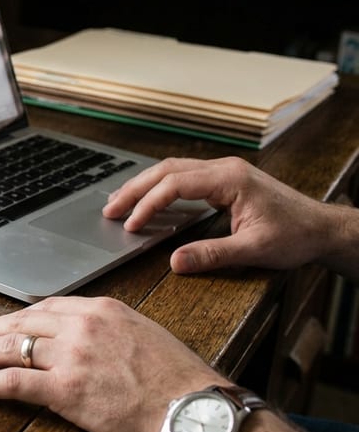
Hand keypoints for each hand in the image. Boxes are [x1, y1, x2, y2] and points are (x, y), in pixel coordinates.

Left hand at [0, 296, 224, 431]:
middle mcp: (81, 326)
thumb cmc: (176, 379)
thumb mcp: (142, 334)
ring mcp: (70, 356)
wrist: (191, 408)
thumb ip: (107, 330)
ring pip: (10, 349)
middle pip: (20, 324)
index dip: (15, 318)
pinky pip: (12, 382)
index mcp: (101, 310)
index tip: (0, 324)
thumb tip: (83, 338)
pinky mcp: (64, 388)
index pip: (44, 308)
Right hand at [102, 157, 340, 273]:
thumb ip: (212, 255)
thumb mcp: (254, 250)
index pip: (175, 184)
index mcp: (229, 179)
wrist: (322, 228)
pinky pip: (183, 178)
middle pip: (166, 170)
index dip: (148, 204)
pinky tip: (148, 201)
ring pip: (172, 170)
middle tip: (109, 210)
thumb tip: (174, 262)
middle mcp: (224, 169)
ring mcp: (224, 172)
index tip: (130, 225)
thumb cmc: (295, 236)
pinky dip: (160, 188)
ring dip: (144, 186)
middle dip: (134, 190)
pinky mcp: (224, 181)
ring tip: (119, 203)